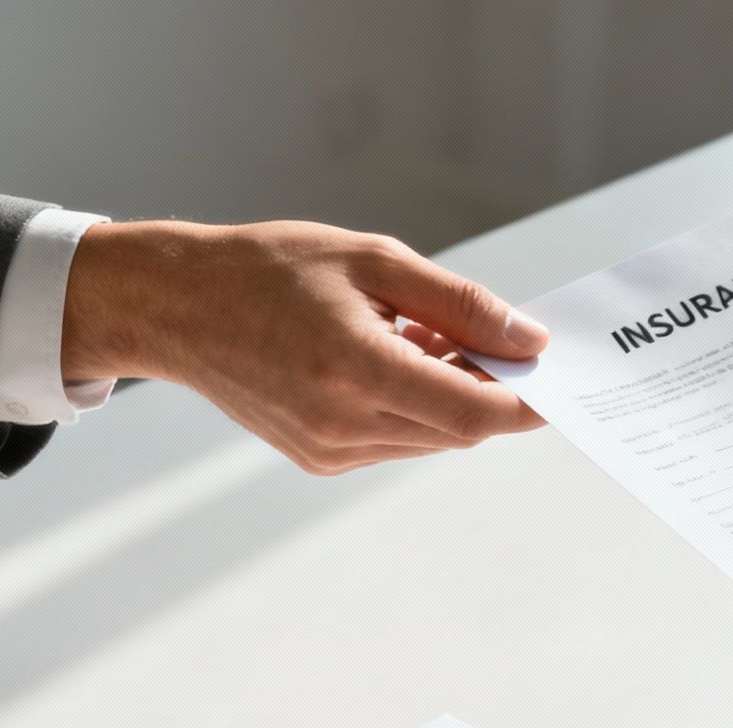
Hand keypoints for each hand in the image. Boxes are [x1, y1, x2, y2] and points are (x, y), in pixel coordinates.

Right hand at [61, 220, 547, 473]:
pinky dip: (414, 409)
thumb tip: (527, 339)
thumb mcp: (373, 262)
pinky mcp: (319, 459)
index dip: (525, 403)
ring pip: (432, 439)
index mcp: (355, 369)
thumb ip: (459, 304)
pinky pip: (397, 442)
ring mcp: (328, 449)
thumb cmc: (269, 270)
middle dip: (491, 391)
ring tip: (420, 337)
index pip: (473, 412)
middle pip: (459, 429)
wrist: (177, 306)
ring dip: (450, 397)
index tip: (556, 382)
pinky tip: (390, 360)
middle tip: (493, 338)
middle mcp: (342, 423)